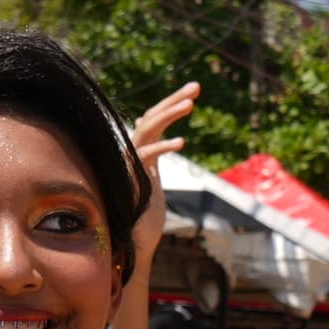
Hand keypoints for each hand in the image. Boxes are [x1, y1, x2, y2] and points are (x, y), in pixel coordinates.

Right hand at [127, 83, 198, 269]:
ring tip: (191, 103)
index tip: (192, 92)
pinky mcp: (132, 176)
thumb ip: (151, 159)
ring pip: (148, 128)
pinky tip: (182, 142)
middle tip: (196, 86)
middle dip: (174, 99)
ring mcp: (131, 162)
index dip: (171, 103)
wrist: (133, 242)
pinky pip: (146, 155)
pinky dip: (163, 147)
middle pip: (153, 116)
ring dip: (170, 113)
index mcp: (141, 151)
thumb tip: (156, 143)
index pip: (155, 119)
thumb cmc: (142, 216)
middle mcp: (134, 152)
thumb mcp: (150, 181)